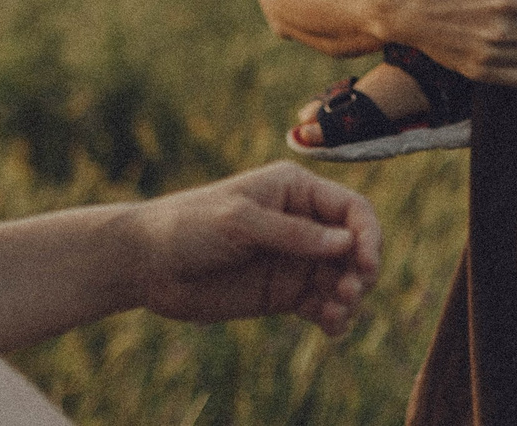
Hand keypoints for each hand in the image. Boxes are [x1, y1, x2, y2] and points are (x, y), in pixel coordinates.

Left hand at [123, 163, 381, 335]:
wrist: (149, 263)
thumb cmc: (189, 226)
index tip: (366, 264)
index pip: (351, 209)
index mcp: (295, 190)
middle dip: (362, 270)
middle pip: (355, 246)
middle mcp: (302, 223)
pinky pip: (322, 304)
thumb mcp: (239, 222)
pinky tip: (330, 327)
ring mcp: (294, 259)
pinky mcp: (283, 292)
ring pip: (343, 279)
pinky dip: (334, 317)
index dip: (368, 235)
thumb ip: (291, 234)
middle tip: (347, 293)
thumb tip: (346, 243)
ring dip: (350, 297)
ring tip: (334, 313)